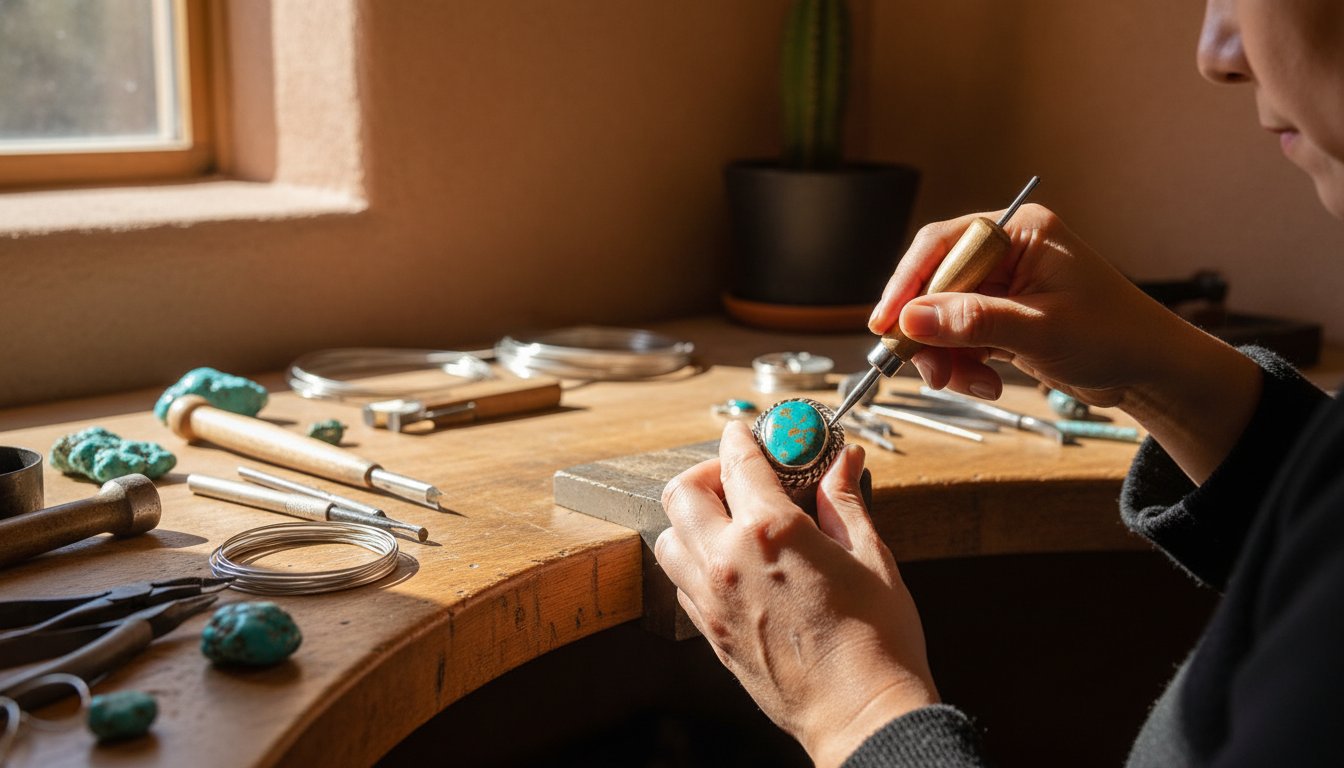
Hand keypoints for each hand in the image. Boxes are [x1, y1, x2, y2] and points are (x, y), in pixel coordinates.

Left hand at [654, 421, 937, 766]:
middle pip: (682, 492)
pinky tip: (731, 563)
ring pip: (669, 538)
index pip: (738, 461)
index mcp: (770, 531)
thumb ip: (845, 501)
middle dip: (708, 472)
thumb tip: (844, 461)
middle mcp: (727, 560)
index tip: (750, 432)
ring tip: (729, 519)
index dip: (743, 437)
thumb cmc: (877, 640)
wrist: (861, 713)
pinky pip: (680, 580)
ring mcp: (711, 600)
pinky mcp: (710, 632)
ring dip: (692, 518)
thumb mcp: (870, 555)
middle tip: (740, 476)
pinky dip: (694, 559)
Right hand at [870, 203, 1261, 482]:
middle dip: (929, 333)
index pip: (943, 246)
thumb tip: (909, 319)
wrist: (1151, 372)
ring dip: (946, 356)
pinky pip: (959, 338)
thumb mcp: (1039, 330)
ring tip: (970, 384)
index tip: (885, 323)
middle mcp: (1008, 253)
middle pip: (936, 285)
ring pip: (942, 318)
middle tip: (929, 371)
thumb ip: (971, 322)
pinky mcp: (1002, 318)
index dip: (908, 284)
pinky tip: (986, 382)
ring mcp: (1004, 288)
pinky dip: (963, 364)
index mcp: (1021, 233)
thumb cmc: (1114, 336)